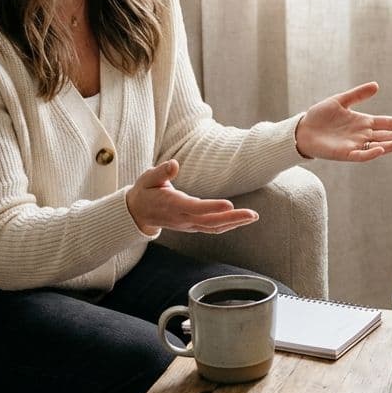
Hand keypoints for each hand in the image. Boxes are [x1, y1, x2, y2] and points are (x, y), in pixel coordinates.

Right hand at [125, 160, 258, 234]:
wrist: (138, 212)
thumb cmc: (145, 191)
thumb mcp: (148, 178)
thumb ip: (161, 172)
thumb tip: (174, 164)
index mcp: (172, 205)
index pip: (195, 208)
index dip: (212, 207)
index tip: (229, 204)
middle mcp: (182, 218)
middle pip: (210, 221)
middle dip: (232, 218)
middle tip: (253, 215)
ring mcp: (188, 224)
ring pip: (213, 227)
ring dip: (234, 223)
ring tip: (253, 217)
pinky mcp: (192, 226)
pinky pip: (212, 228)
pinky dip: (227, 225)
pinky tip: (241, 220)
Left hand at [294, 81, 391, 160]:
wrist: (302, 129)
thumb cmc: (320, 116)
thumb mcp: (340, 101)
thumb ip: (357, 94)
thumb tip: (376, 85)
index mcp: (363, 123)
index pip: (387, 123)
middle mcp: (362, 135)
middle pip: (387, 136)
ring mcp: (355, 145)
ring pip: (378, 146)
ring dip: (391, 145)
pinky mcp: (344, 154)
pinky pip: (361, 155)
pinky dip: (371, 154)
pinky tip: (380, 149)